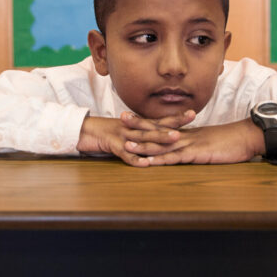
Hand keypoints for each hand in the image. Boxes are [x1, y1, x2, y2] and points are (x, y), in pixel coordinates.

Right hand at [76, 110, 195, 166]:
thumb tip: (158, 142)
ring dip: (160, 139)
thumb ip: (141, 137)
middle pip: (156, 125)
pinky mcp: (112, 146)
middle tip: (192, 117)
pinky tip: (145, 164)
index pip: (160, 121)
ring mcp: (124, 137)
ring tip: (175, 139)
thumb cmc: (106, 134)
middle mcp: (133, 129)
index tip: (193, 113)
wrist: (83, 131)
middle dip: (174, 122)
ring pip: (145, 138)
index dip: (176, 117)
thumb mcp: (126, 134)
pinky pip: (126, 154)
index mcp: (137, 126)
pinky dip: (135, 159)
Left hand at [123, 118, 265, 164]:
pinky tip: (148, 162)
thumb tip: (189, 147)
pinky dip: (160, 160)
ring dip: (143, 145)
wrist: (248, 137)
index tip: (131, 116)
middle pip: (158, 129)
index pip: (163, 125)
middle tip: (120, 119)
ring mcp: (190, 144)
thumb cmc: (233, 141)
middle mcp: (186, 135)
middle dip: (138, 125)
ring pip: (162, 144)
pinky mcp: (197, 154)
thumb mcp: (211, 142)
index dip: (147, 121)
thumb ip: (198, 143)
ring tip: (126, 144)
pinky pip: (175, 157)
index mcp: (188, 132)